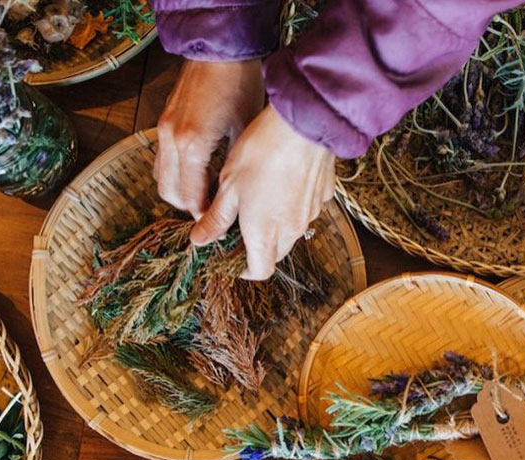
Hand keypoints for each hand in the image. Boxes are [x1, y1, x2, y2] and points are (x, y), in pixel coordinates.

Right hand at [154, 60, 264, 217]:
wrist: (221, 49)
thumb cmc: (240, 85)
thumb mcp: (244, 132)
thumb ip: (233, 169)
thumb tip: (232, 198)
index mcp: (192, 146)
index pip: (190, 198)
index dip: (205, 215)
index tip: (219, 223)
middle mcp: (171, 140)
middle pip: (169, 194)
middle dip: (190, 206)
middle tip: (213, 209)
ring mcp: (163, 130)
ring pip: (160, 178)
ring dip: (180, 190)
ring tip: (206, 191)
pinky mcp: (163, 121)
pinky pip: (161, 159)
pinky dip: (175, 172)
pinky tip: (198, 169)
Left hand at [191, 105, 335, 279]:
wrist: (303, 124)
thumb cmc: (261, 153)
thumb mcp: (228, 187)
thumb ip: (216, 218)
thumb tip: (201, 239)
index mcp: (265, 233)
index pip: (259, 271)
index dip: (245, 269)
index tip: (232, 256)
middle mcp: (292, 229)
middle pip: (275, 254)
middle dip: (258, 247)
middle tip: (239, 226)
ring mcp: (311, 213)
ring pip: (291, 232)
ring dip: (275, 226)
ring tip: (258, 198)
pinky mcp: (323, 195)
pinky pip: (305, 210)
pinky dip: (292, 205)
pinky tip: (280, 182)